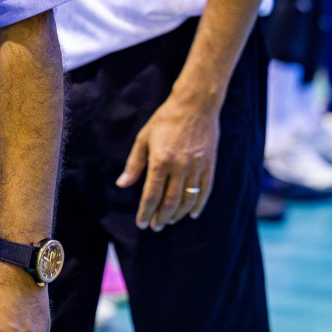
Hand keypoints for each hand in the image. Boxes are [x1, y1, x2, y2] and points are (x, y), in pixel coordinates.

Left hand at [117, 93, 219, 229]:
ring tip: (169, 221)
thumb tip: (122, 184)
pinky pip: (205, 191)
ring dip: (178, 214)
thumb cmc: (165, 120)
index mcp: (160, 160)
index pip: (151, 194)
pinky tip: (192, 214)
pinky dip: (198, 205)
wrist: (195, 106)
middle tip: (155, 226)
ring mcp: (197, 167)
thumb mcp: (143, 138)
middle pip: (170, 201)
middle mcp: (180, 167)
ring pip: (188, 199)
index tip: (142, 224)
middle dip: (161, 217)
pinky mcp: (209, 165)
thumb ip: (134, 164)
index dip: (146, 212)